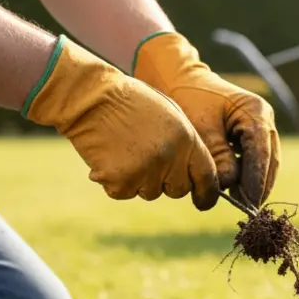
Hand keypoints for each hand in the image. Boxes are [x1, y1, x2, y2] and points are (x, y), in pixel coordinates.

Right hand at [22, 35, 220, 209]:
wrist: (91, 97)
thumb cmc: (131, 103)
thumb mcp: (170, 116)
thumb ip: (186, 146)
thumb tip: (195, 175)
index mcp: (186, 139)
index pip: (207, 177)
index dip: (207, 194)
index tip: (204, 201)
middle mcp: (169, 158)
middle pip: (178, 190)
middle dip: (167, 181)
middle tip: (148, 158)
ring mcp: (144, 171)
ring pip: (150, 193)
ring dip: (140, 180)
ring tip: (126, 150)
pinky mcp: (119, 181)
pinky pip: (124, 193)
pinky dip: (116, 181)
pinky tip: (110, 157)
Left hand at [132, 31, 280, 206]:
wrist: (179, 80)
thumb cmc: (187, 99)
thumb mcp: (200, 129)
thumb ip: (218, 158)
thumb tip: (229, 186)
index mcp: (255, 112)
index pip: (261, 153)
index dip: (256, 180)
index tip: (249, 202)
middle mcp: (264, 118)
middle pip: (269, 160)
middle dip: (258, 185)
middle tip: (246, 207)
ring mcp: (261, 125)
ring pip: (265, 162)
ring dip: (254, 181)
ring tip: (241, 201)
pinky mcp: (252, 134)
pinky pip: (255, 159)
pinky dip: (248, 174)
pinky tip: (236, 189)